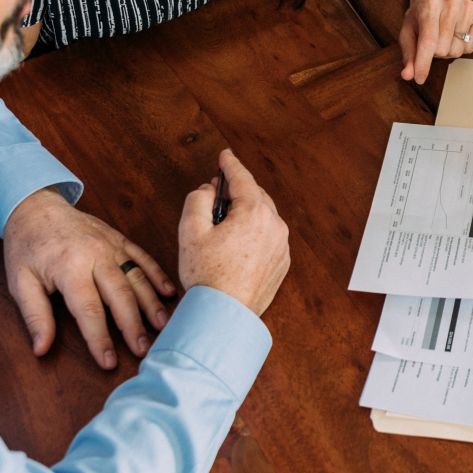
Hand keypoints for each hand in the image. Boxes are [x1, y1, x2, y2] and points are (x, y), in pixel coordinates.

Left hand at [3, 188, 177, 368]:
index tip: (108, 362)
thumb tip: (41, 349)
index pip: (89, 311)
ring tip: (162, 326)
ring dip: (151, 303)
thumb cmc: (26, 246)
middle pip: (120, 296)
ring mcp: (110, 245)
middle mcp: (95, 255)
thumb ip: (35, 316)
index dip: (100, 339)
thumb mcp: (20, 282)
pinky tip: (168, 293)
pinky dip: (156, 275)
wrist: (35, 206)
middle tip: (144, 350)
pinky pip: (141, 257)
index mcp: (70, 268)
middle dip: (133, 326)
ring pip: (136, 277)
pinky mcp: (118, 239)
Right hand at [178, 149, 289, 316]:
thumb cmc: (207, 275)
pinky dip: (255, 232)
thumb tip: (208, 191)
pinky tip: (237, 243)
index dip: (230, 164)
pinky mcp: (281, 264)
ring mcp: (281, 246)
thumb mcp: (191, 230)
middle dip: (237, 191)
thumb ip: (198, 200)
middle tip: (216, 194)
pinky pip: (268, 237)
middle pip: (256, 197)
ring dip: (246, 212)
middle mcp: (275, 226)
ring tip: (224, 221)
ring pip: (264, 217)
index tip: (225, 156)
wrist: (224, 316)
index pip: (242, 178)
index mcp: (255, 213)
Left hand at [399, 0, 472, 83]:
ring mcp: (468, 8)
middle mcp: (451, 4)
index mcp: (429, 6)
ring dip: (448, 50)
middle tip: (433, 40)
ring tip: (444, 36)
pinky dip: (462, 47)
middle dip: (435, 53)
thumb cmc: (422, 15)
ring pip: (457, 51)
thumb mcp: (408, 31)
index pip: (428, 42)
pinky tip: (457, 34)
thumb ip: (408, 54)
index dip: (423, 64)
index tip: (419, 80)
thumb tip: (408, 75)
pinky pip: (471, 48)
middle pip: (443, 50)